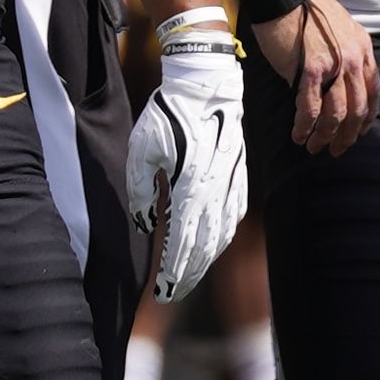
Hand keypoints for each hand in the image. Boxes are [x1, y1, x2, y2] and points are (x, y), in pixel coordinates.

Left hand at [126, 17, 250, 303]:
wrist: (207, 85)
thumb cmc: (168, 114)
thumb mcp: (142, 149)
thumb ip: (140, 190)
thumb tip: (144, 224)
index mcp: (190, 187)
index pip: (181, 242)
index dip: (173, 272)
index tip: (162, 291)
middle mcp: (215, 192)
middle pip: (204, 247)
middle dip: (188, 275)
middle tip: (172, 294)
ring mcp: (232, 184)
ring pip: (221, 235)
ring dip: (205, 260)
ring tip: (189, 277)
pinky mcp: (239, 176)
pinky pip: (232, 217)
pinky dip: (221, 237)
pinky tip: (212, 247)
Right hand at [256, 0, 378, 156]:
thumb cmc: (304, 7)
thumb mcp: (339, 26)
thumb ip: (343, 52)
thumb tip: (334, 78)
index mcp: (362, 48)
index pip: (373, 90)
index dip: (367, 116)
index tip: (359, 130)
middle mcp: (353, 59)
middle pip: (357, 108)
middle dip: (348, 135)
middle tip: (337, 149)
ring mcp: (334, 66)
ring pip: (336, 114)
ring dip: (326, 136)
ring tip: (315, 147)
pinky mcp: (311, 71)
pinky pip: (311, 108)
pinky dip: (306, 126)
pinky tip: (299, 135)